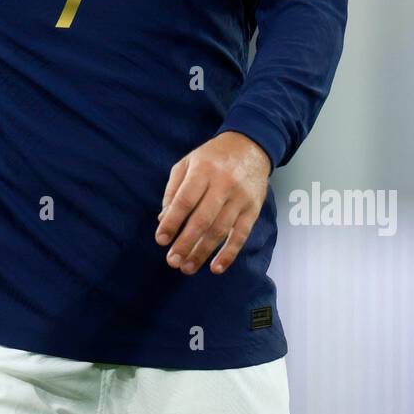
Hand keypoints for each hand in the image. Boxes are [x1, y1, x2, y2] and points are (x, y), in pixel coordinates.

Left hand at [155, 131, 270, 275]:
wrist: (251, 146)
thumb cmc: (213, 157)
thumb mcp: (188, 163)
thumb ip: (173, 190)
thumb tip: (163, 219)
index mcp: (203, 170)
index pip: (184, 201)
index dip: (171, 222)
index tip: (161, 240)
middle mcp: (223, 184)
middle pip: (202, 219)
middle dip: (185, 243)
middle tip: (172, 261)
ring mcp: (240, 198)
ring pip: (220, 230)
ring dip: (203, 252)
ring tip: (187, 267)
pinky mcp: (253, 209)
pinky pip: (241, 235)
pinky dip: (229, 253)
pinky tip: (216, 267)